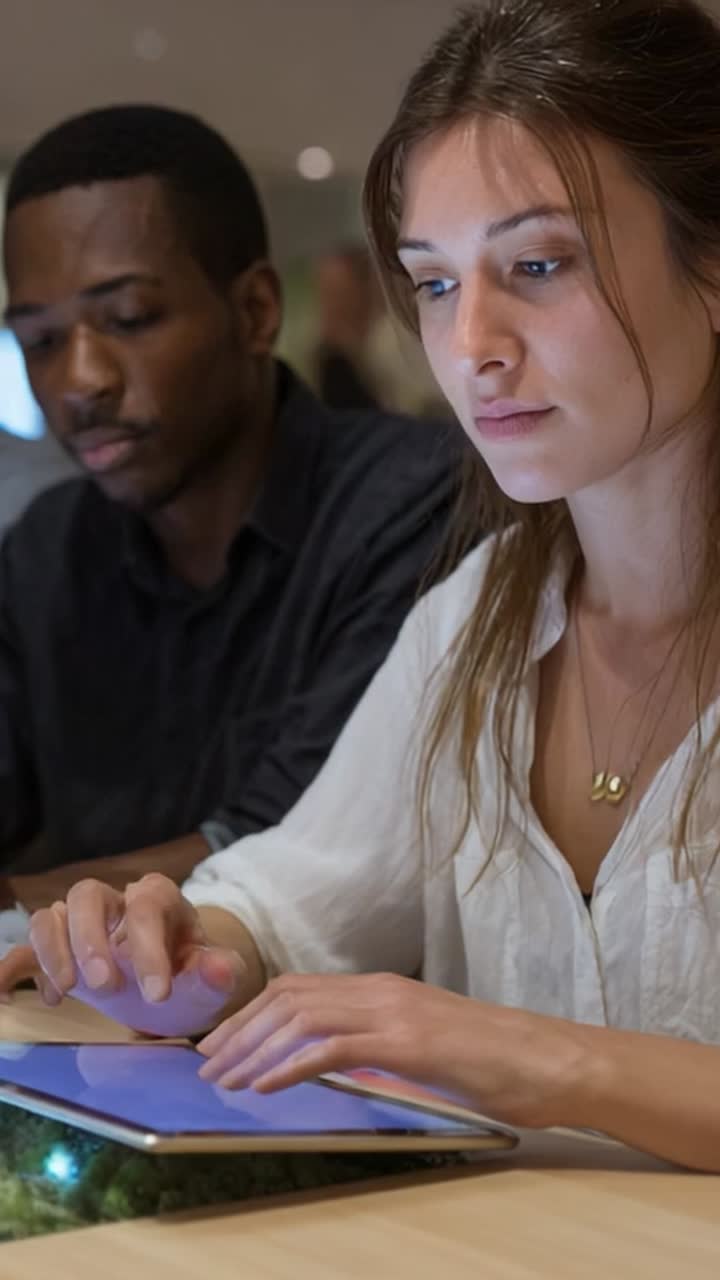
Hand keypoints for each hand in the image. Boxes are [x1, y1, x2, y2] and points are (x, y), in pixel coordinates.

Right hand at [0, 873, 247, 1036]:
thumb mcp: (211, 980)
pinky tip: (14, 998)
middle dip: (91, 938)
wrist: (170, 989)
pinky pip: (24, 951)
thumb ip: (217, 973)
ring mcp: (81, 925)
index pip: (146, 907)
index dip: (149, 947)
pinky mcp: (59, 952)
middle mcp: (114, 901)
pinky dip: (13, 969)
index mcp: (158, 898)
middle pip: (86, 894)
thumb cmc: (190, 978)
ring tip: (68, 992)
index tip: (158, 994)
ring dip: (53, 950)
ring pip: (51, 914)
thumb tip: (222, 967)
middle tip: (106, 987)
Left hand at [196, 973, 595, 1128]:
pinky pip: (332, 1047)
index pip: (298, 989)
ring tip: (223, 1079)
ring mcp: (394, 1012)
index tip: (221, 1044)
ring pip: (301, 1017)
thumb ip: (379, 1052)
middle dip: (239, 1029)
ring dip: (252, 1049)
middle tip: (205, 1064)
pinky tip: (264, 1085)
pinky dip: (289, 1065)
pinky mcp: (407, 1042)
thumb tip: (335, 1072)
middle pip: (287, 997)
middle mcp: (380, 991)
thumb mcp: (424, 1051)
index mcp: (382, 990)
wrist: (552, 1059)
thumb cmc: (496, 1062)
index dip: (251, 1014)